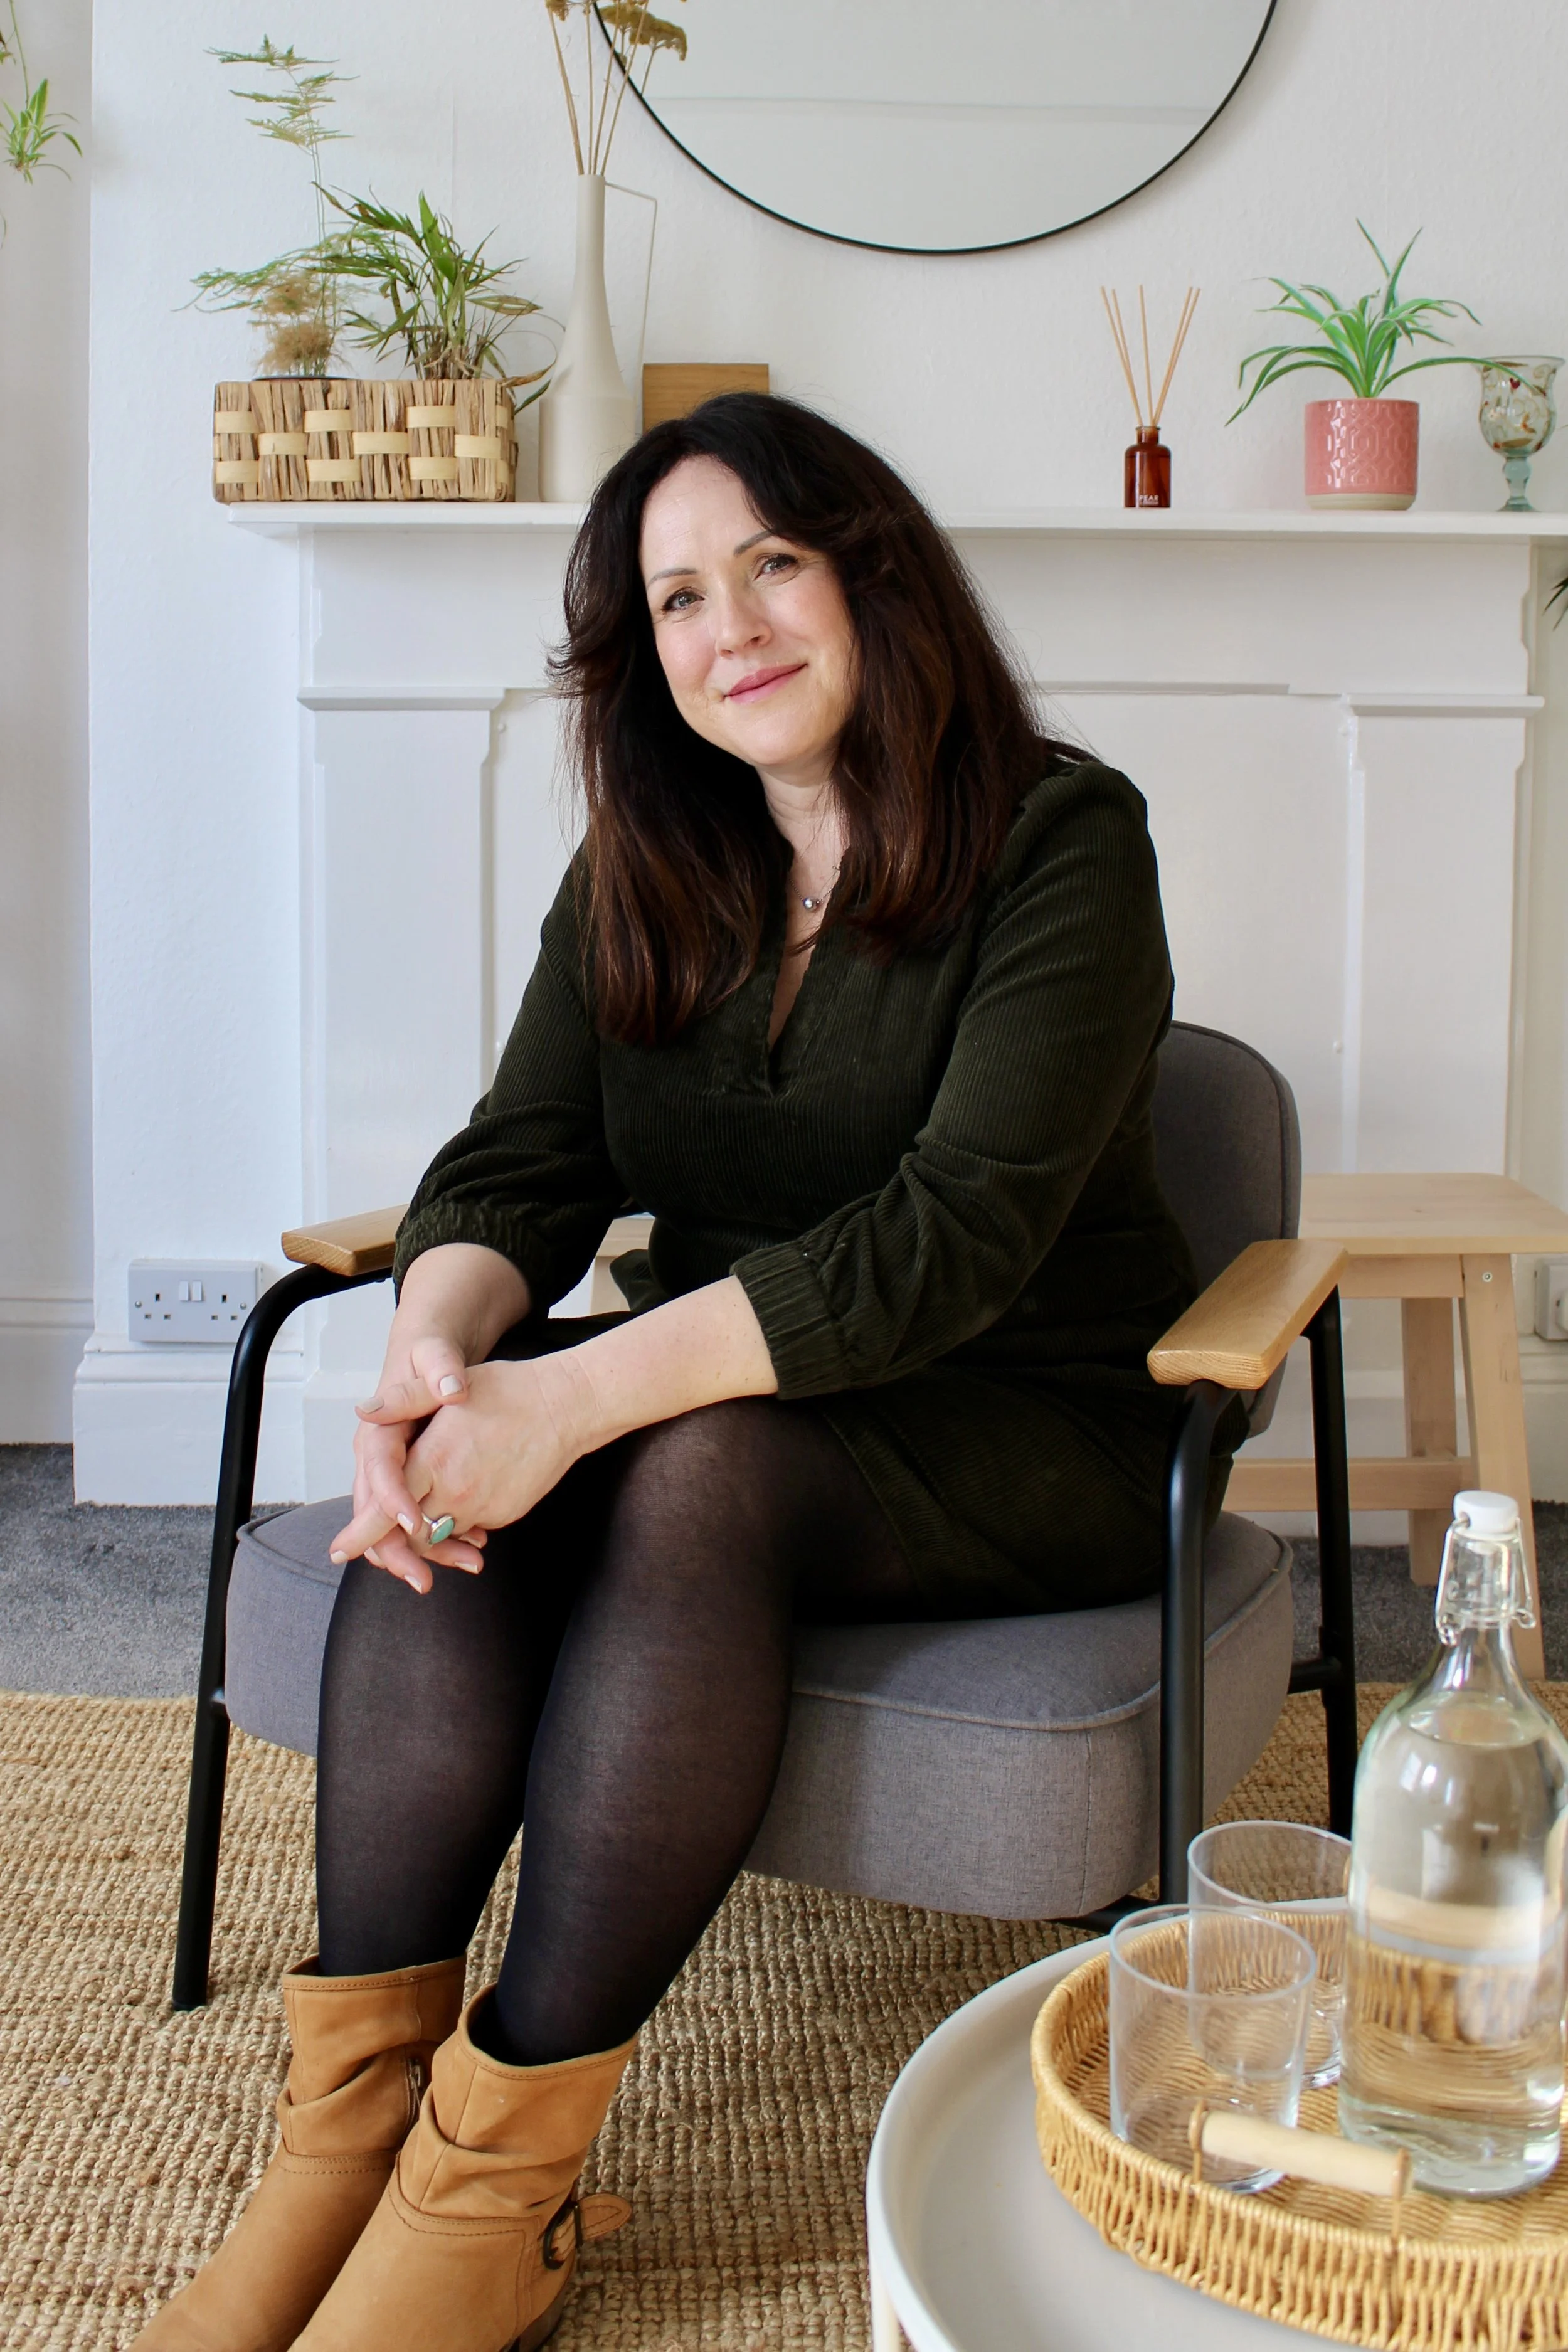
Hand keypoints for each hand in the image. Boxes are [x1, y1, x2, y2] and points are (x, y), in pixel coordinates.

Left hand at [333, 1353, 590, 1594]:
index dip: (360, 1532)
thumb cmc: (510, 1391)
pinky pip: (470, 1529)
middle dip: (390, 1544)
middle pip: (409, 1533)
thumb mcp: (453, 1388)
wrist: (567, 1408)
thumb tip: (364, 1411)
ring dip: (425, 1537)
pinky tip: (458, 1506)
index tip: (338, 1550)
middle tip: (373, 1548)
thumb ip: (405, 1400)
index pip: (386, 1507)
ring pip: (440, 1536)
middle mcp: (456, 1491)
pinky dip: (457, 1526)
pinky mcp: (504, 1513)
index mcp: (434, 1460)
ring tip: (415, 1531)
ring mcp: (483, 1507)